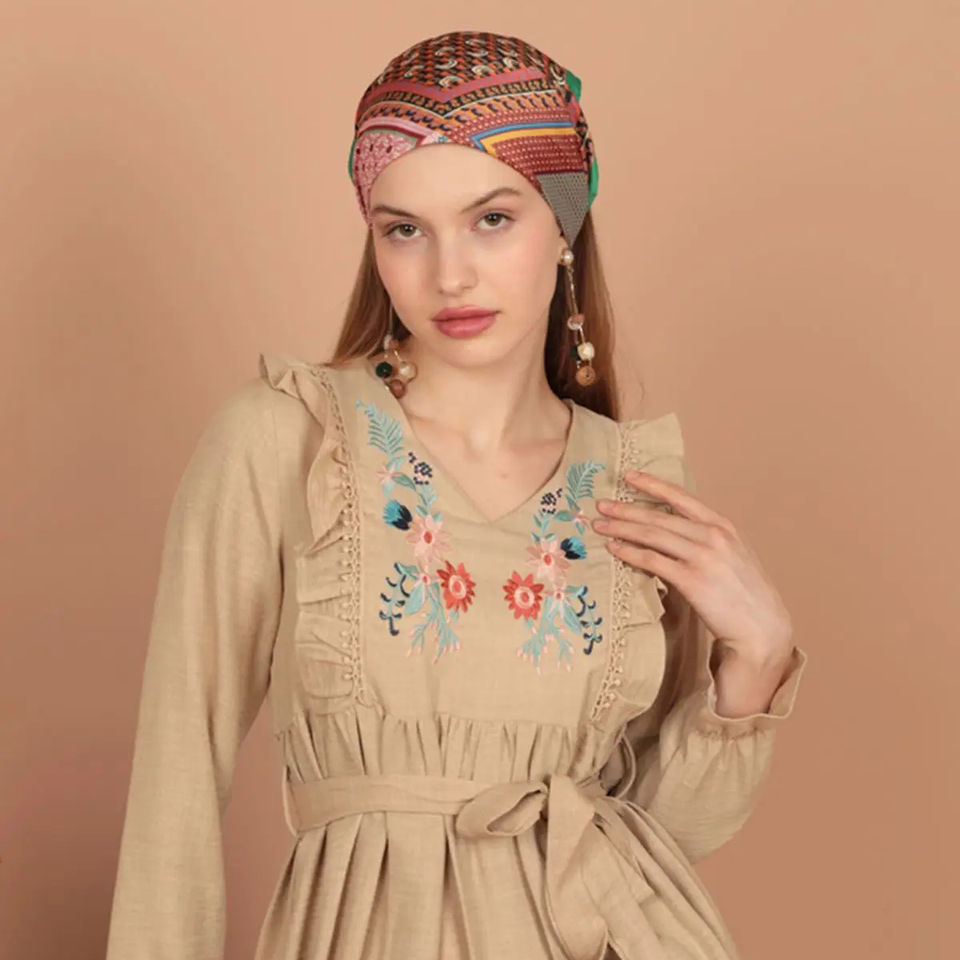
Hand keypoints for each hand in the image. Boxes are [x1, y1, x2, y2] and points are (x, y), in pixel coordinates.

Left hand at [591, 470, 794, 668]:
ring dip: (621, 528)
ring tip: (599, 525)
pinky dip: (630, 553)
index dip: (652, 484)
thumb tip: (670, 531)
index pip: (681, 497)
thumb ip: (705, 539)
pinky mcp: (692, 580)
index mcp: (722, 525)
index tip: (628, 476)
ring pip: (652, 535)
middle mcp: (713, 536)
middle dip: (625, 509)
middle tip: (601, 505)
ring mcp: (702, 557)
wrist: (762, 628)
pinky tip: (615, 549)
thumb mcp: (733, 554)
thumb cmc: (745, 594)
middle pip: (659, 517)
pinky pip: (652, 561)